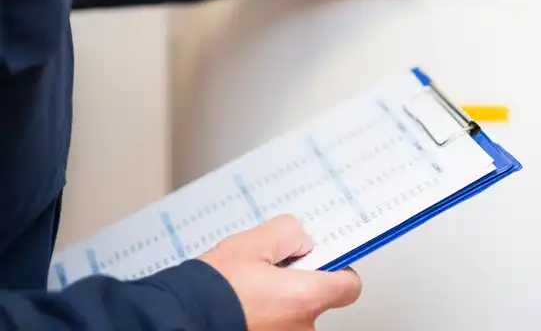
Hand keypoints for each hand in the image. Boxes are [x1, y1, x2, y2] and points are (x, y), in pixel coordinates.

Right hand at [199, 215, 361, 329]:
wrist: (176, 321)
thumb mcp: (252, 242)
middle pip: (315, 299)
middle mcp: (300, 329)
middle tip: (269, 270)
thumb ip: (288, 233)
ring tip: (248, 289)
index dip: (338, 267)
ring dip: (278, 302)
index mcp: (304, 299)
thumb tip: (303, 242)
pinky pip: (275, 326)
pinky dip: (264, 316)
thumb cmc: (213, 289)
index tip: (324, 258)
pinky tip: (242, 305)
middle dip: (297, 283)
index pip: (348, 286)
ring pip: (292, 314)